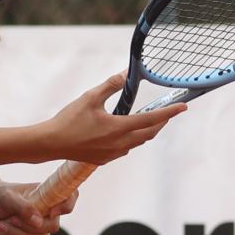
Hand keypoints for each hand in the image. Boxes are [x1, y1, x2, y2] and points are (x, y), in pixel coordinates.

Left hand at [0, 180, 74, 234]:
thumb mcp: (7, 198)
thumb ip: (23, 207)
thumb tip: (38, 222)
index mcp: (48, 194)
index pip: (70, 197)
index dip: (67, 205)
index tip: (52, 211)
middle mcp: (48, 210)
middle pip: (53, 226)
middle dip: (30, 227)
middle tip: (11, 219)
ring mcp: (41, 225)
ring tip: (0, 226)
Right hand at [45, 73, 185, 167]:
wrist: (50, 143)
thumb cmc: (68, 119)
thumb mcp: (90, 97)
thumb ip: (110, 86)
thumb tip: (125, 75)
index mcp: (118, 128)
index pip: (151, 119)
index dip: (169, 112)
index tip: (183, 107)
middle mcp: (119, 144)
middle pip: (149, 134)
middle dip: (161, 123)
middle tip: (167, 112)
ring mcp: (112, 154)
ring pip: (138, 142)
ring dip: (147, 131)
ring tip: (149, 120)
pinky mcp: (104, 159)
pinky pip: (125, 148)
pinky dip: (132, 139)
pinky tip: (126, 132)